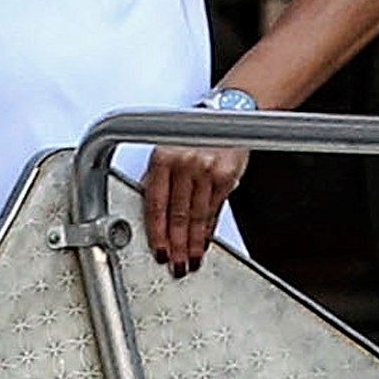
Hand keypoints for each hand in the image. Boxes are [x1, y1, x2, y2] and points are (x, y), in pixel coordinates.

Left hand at [139, 144, 246, 276]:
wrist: (228, 115)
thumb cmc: (193, 135)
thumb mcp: (165, 151)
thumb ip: (156, 180)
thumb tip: (149, 212)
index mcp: (162, 158)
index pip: (155, 204)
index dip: (156, 231)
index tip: (158, 249)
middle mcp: (184, 163)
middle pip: (177, 214)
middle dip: (176, 244)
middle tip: (175, 264)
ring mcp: (207, 169)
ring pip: (197, 215)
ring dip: (193, 242)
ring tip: (190, 260)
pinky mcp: (227, 175)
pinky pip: (215, 208)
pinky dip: (209, 228)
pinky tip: (204, 241)